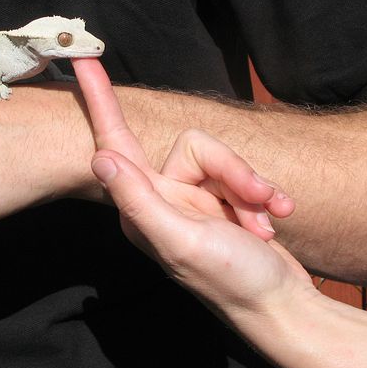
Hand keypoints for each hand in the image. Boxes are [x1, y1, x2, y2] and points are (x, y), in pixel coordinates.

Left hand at [73, 58, 309, 312]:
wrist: (281, 304)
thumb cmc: (232, 281)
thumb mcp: (182, 241)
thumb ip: (142, 200)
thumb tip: (100, 160)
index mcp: (143, 207)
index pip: (116, 145)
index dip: (101, 102)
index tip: (85, 62)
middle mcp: (164, 199)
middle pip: (196, 146)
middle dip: (234, 172)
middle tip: (257, 205)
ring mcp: (196, 200)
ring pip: (225, 160)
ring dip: (252, 190)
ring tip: (264, 223)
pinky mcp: (224, 203)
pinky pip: (243, 176)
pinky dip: (263, 197)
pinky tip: (273, 220)